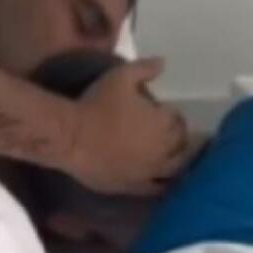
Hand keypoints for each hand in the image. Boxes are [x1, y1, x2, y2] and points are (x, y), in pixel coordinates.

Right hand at [68, 58, 189, 195]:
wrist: (69, 138)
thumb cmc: (96, 105)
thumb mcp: (120, 76)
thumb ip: (145, 69)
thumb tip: (163, 63)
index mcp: (163, 123)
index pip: (178, 120)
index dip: (173, 116)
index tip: (165, 113)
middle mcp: (163, 150)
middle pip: (183, 146)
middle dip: (180, 139)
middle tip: (171, 135)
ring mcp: (149, 171)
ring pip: (176, 170)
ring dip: (178, 163)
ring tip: (174, 159)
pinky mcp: (134, 186)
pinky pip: (157, 189)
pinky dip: (164, 185)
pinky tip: (165, 184)